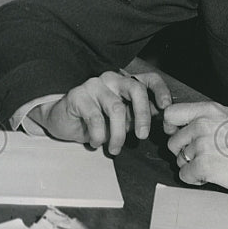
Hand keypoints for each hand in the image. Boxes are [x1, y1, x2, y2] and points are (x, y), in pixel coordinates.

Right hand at [30, 71, 171, 154]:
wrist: (61, 120)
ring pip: (116, 108)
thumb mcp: (121, 119)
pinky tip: (96, 142)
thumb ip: (137, 116)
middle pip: (136, 89)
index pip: (148, 79)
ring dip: (118, 134)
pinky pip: (95, 118)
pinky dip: (99, 135)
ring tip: (115, 149)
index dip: (161, 90)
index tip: (165, 107)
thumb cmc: (95, 120)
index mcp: (125, 82)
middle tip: (142, 136)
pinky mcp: (78, 96)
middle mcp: (112, 79)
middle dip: (143, 114)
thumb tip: (159, 122)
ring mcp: (94, 85)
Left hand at [163, 101, 227, 191]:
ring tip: (212, 164)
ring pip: (179, 160)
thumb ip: (206, 116)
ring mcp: (203, 146)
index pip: (171, 114)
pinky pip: (184, 175)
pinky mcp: (204, 166)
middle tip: (203, 155)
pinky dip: (195, 179)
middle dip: (184, 152)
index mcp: (208, 111)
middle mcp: (203, 125)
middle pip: (173, 142)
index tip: (177, 134)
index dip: (170, 127)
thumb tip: (184, 122)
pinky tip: (210, 175)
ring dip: (191, 166)